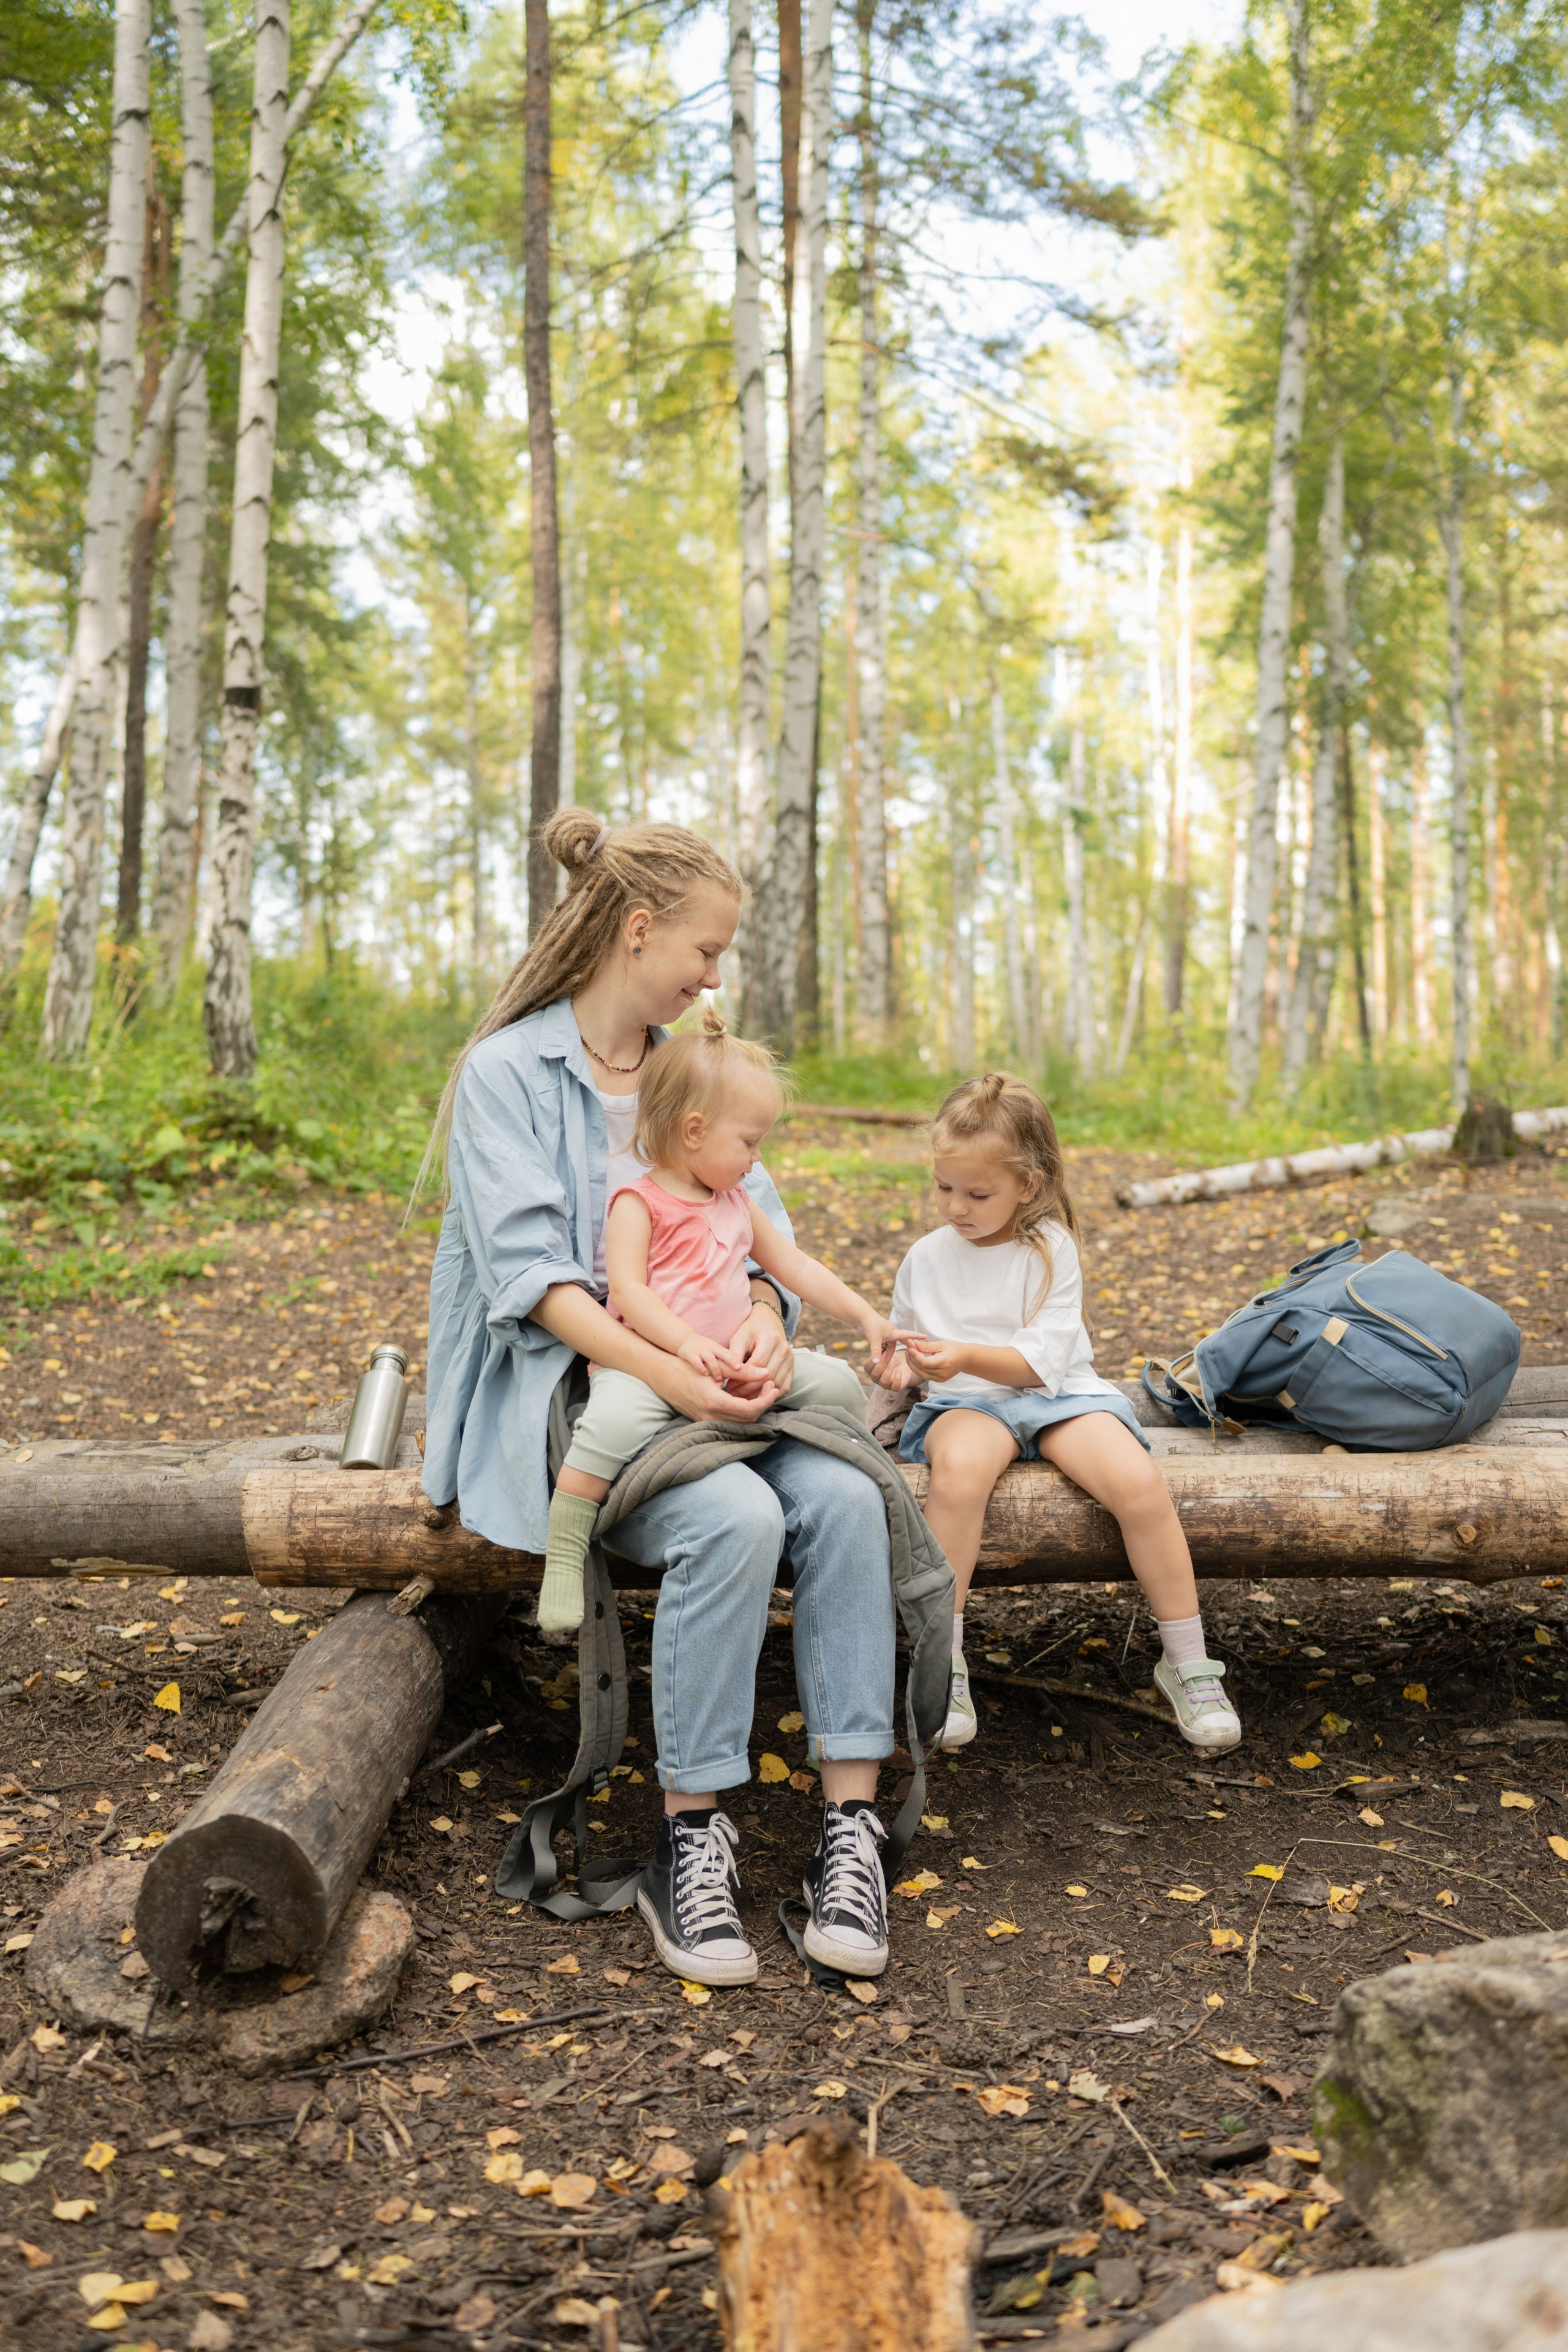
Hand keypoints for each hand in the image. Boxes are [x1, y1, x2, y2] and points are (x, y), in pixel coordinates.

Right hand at [651, 1355, 781, 1423]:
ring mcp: (706, 1422)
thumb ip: (743, 1372)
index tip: (772, 1385)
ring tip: (760, 1390)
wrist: (661, 1376)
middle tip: (769, 1386)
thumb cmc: (686, 1367)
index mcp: (714, 1402)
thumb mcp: (716, 1367)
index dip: (766, 1399)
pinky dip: (742, 1411)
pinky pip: (730, 1421)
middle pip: (748, 1419)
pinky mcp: (703, 1422)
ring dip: (753, 1408)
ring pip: (740, 1422)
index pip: (749, 1409)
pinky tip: (745, 1396)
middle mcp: (710, 1416)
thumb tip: (766, 1373)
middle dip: (763, 1403)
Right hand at [676, 1333, 741, 1382]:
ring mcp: (701, 1351)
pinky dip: (701, 1368)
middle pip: (723, 1353)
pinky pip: (696, 1361)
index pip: (730, 1354)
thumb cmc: (705, 1349)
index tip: (744, 1366)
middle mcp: (711, 1349)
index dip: (737, 1360)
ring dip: (716, 1369)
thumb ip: (726, 1359)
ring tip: (720, 1379)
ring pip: (710, 1359)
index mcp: (719, 1349)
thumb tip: (741, 1371)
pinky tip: (705, 1374)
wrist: (685, 1339)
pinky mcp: (691, 1354)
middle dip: (731, 1360)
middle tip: (738, 1369)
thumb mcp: (716, 1351)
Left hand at [726, 1299, 794, 1392]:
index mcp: (770, 1338)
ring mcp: (790, 1359)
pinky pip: (784, 1386)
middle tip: (734, 1393)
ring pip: (776, 1383)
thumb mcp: (739, 1338)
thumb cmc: (750, 1331)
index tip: (730, 1384)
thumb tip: (731, 1374)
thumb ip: (734, 1355)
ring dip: (759, 1393)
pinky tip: (757, 1394)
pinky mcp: (792, 1367)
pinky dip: (771, 1394)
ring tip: (743, 1396)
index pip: (758, 1364)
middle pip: (768, 1376)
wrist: (768, 1323)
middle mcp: (784, 1349)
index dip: (743, 1377)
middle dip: (749, 1388)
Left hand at [862, 1316, 917, 1379]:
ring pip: (890, 1345)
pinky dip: (883, 1349)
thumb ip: (876, 1352)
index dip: (917, 1336)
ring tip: (884, 1361)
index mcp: (894, 1332)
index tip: (925, 1337)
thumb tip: (876, 1363)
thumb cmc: (870, 1326)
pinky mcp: (881, 1335)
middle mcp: (892, 1332)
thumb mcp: (874, 1340)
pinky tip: (878, 1354)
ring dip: (888, 1353)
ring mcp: (886, 1333)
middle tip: (912, 1354)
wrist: (862, 1317)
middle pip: (901, 1342)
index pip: (908, 1335)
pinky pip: (885, 1344)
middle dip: (905, 1348)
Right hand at [875, 1349, 917, 1392]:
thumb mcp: (886, 1352)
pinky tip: (899, 1371)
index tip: (880, 1352)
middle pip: (875, 1374)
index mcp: (871, 1369)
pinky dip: (897, 1378)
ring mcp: (884, 1384)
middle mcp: (876, 1378)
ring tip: (894, 1360)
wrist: (904, 1365)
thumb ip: (880, 1350)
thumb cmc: (892, 1358)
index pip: (867, 1366)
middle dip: (882, 1364)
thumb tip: (875, 1346)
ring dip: (889, 1369)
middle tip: (888, 1357)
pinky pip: (894, 1386)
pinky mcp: (894, 1387)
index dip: (873, 1359)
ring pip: (884, 1381)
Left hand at [903, 1337, 969, 1384]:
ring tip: (909, 1354)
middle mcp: (942, 1373)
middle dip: (911, 1360)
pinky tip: (916, 1360)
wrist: (966, 1359)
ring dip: (913, 1365)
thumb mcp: (941, 1344)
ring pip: (921, 1374)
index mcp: (944, 1363)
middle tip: (907, 1350)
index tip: (909, 1347)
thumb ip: (927, 1346)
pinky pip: (925, 1375)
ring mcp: (940, 1379)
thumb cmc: (954, 1349)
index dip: (915, 1355)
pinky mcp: (939, 1380)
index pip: (924, 1362)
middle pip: (921, 1369)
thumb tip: (914, 1344)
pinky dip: (919, 1369)